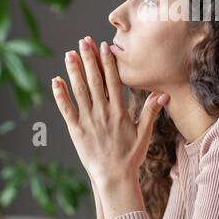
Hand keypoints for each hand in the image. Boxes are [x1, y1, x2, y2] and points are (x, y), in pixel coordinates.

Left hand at [52, 36, 167, 188]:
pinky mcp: (76, 130)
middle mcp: (103, 113)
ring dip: (73, 71)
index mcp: (119, 112)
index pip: (114, 81)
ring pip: (79, 91)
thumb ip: (151, 113)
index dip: (108, 63)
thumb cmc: (130, 157)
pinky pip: (66, 110)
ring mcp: (88, 121)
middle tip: (84, 41)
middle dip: (89, 59)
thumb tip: (162, 95)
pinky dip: (60, 95)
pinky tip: (56, 81)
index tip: (105, 47)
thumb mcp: (144, 135)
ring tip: (69, 54)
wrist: (114, 177)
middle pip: (95, 81)